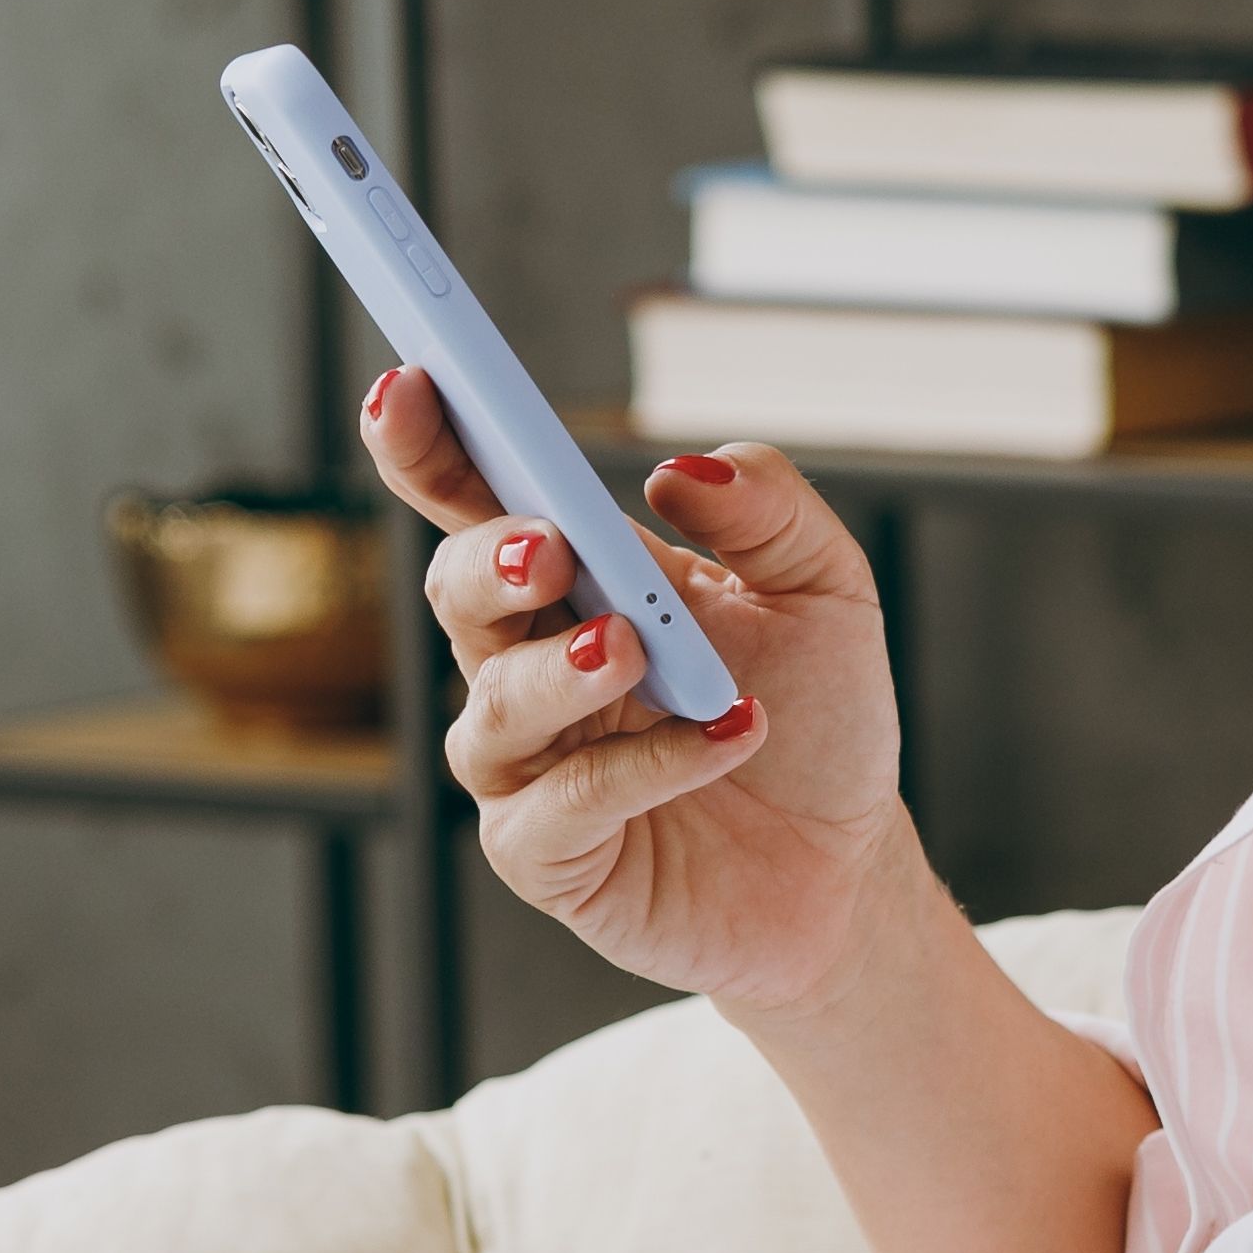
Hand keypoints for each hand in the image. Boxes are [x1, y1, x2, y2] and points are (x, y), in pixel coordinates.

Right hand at [355, 371, 909, 1008]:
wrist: (846, 868)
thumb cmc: (817, 718)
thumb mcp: (825, 590)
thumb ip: (768, 510)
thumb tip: (678, 472)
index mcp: (576, 580)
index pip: (475, 499)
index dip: (424, 444)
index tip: (407, 384)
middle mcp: (528, 665)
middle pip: (456, 591)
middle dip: (488, 558)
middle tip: (551, 546)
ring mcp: (527, 767)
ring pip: (492, 706)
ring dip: (561, 671)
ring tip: (637, 652)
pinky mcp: (548, 857)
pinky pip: (559, 808)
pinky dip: (639, 767)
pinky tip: (724, 740)